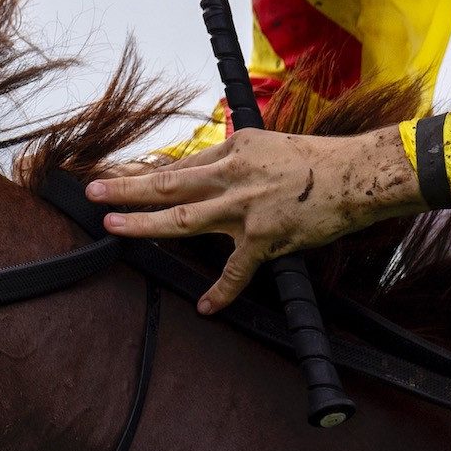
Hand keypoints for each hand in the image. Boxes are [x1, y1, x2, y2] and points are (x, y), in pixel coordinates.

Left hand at [84, 126, 426, 314]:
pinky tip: (205, 306)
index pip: (178, 165)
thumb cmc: (314, 159)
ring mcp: (245, 209)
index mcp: (231, 150)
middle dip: (125, 188)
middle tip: (92, 192)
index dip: (143, 172)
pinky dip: (221, 291)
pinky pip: (236, 271)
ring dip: (144, 224)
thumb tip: (196, 169)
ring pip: (183, 219)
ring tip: (113, 227)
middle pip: (166, 183)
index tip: (114, 175)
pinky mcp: (265, 238)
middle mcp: (231, 177)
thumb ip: (228, 157)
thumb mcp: (263, 144)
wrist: (357, 175)